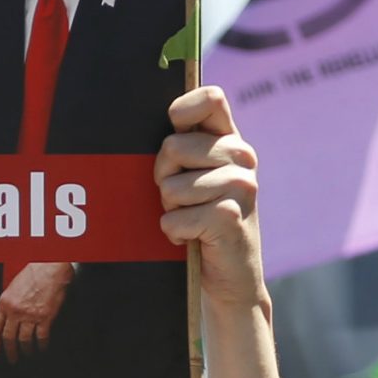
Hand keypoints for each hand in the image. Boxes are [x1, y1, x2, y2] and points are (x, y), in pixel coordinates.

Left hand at [0, 261, 74, 363]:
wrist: (50, 267)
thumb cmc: (33, 273)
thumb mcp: (13, 287)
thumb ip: (9, 304)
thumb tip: (7, 319)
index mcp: (4, 302)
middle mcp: (15, 311)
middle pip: (9, 337)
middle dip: (9, 351)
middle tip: (11, 359)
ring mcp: (30, 315)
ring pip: (24, 340)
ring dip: (25, 350)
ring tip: (27, 355)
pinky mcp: (45, 317)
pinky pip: (41, 337)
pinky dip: (42, 345)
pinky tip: (42, 348)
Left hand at [156, 86, 262, 311]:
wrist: (231, 279)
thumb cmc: (203, 223)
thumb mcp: (196, 178)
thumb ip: (183, 148)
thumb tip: (134, 120)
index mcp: (231, 141)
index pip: (211, 98)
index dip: (182, 109)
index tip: (173, 129)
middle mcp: (242, 158)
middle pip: (173, 147)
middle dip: (163, 177)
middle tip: (180, 199)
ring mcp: (240, 187)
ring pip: (171, 186)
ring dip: (170, 210)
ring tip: (190, 220)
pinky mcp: (229, 218)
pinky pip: (175, 218)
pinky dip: (175, 233)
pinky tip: (194, 239)